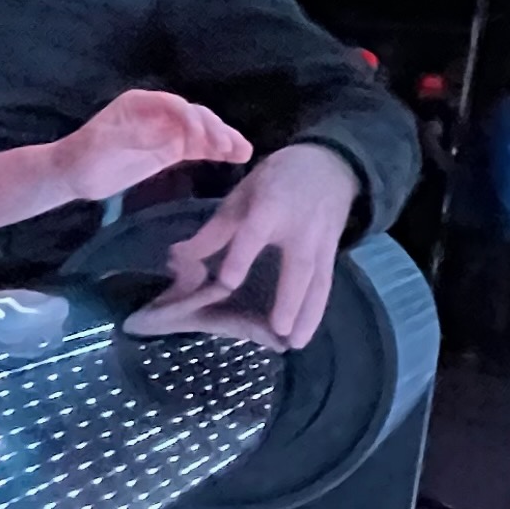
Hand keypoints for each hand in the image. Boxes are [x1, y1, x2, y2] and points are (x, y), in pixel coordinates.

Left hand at [50, 89, 252, 205]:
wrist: (74, 174)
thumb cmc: (84, 155)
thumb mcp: (102, 144)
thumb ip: (131, 135)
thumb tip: (160, 132)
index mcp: (140, 104)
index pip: (175, 105)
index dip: (191, 119)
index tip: (202, 138)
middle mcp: (158, 112)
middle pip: (194, 115)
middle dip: (214, 129)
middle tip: (230, 147)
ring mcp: (166, 130)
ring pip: (202, 131)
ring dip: (222, 139)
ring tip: (243, 152)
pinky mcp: (170, 148)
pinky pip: (198, 147)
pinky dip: (215, 151)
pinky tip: (235, 157)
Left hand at [123, 141, 364, 350]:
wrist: (329, 165)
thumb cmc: (277, 179)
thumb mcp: (243, 194)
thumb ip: (215, 229)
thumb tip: (177, 257)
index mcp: (271, 205)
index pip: (256, 233)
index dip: (242, 257)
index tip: (227, 283)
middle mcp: (301, 227)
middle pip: (298, 266)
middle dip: (289, 298)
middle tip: (278, 330)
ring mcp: (321, 242)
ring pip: (317, 282)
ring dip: (307, 314)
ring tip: (295, 343)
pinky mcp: (332, 253)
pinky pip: (325, 285)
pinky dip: (316, 311)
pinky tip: (304, 334)